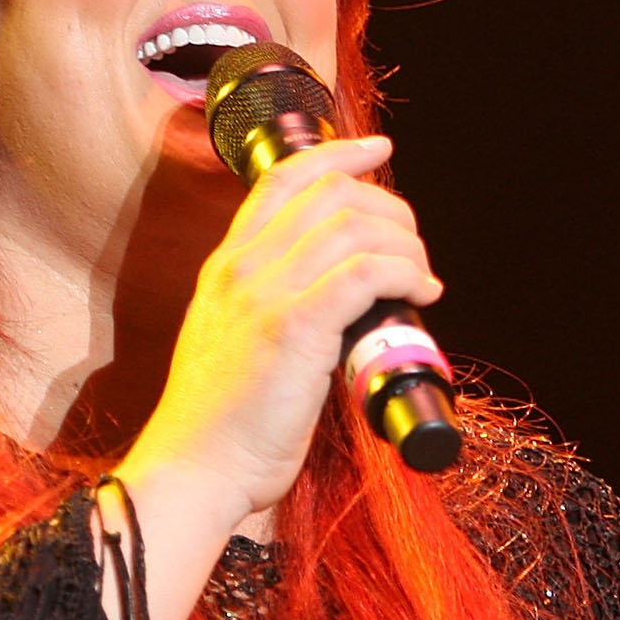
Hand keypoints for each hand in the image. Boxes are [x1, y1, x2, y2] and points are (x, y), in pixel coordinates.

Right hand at [103, 136, 439, 619]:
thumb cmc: (223, 423)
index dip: (339, 155)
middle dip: (389, 207)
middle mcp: (242, 266)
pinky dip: (405, 272)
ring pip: (354, 225)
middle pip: (331, 193)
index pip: (284, 179)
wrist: (196, 468)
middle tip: (414, 247)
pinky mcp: (293, 326)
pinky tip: (421, 292)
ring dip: (405, 242)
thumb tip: (335, 297)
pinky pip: (365, 272)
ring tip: (422, 275)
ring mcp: (264, 292)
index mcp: (226, 265)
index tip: (378, 151)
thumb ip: (268, 305)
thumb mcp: (233, 341)